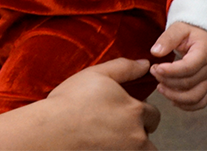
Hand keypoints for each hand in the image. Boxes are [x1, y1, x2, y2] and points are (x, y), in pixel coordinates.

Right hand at [44, 58, 160, 149]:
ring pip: (141, 149)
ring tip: (109, 136)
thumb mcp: (97, 74)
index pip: (153, 113)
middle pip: (148, 134)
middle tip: (114, 123)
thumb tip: (145, 64)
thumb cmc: (71, 102)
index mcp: (134, 110)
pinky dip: (120, 149)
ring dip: (132, 145)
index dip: (139, 110)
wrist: (54, 131)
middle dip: (138, 129)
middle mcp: (137, 135)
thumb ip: (125, 67)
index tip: (123, 109)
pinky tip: (103, 144)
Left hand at [150, 22, 206, 109]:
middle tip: (153, 71)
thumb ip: (167, 38)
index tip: (156, 68)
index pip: (189, 67)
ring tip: (160, 87)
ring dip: (175, 96)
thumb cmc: (191, 32)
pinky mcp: (206, 87)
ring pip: (195, 97)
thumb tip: (155, 52)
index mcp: (204, 52)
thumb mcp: (179, 28)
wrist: (204, 37)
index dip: (171, 71)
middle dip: (168, 80)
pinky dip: (186, 105)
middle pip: (189, 83)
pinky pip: (200, 102)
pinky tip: (172, 99)